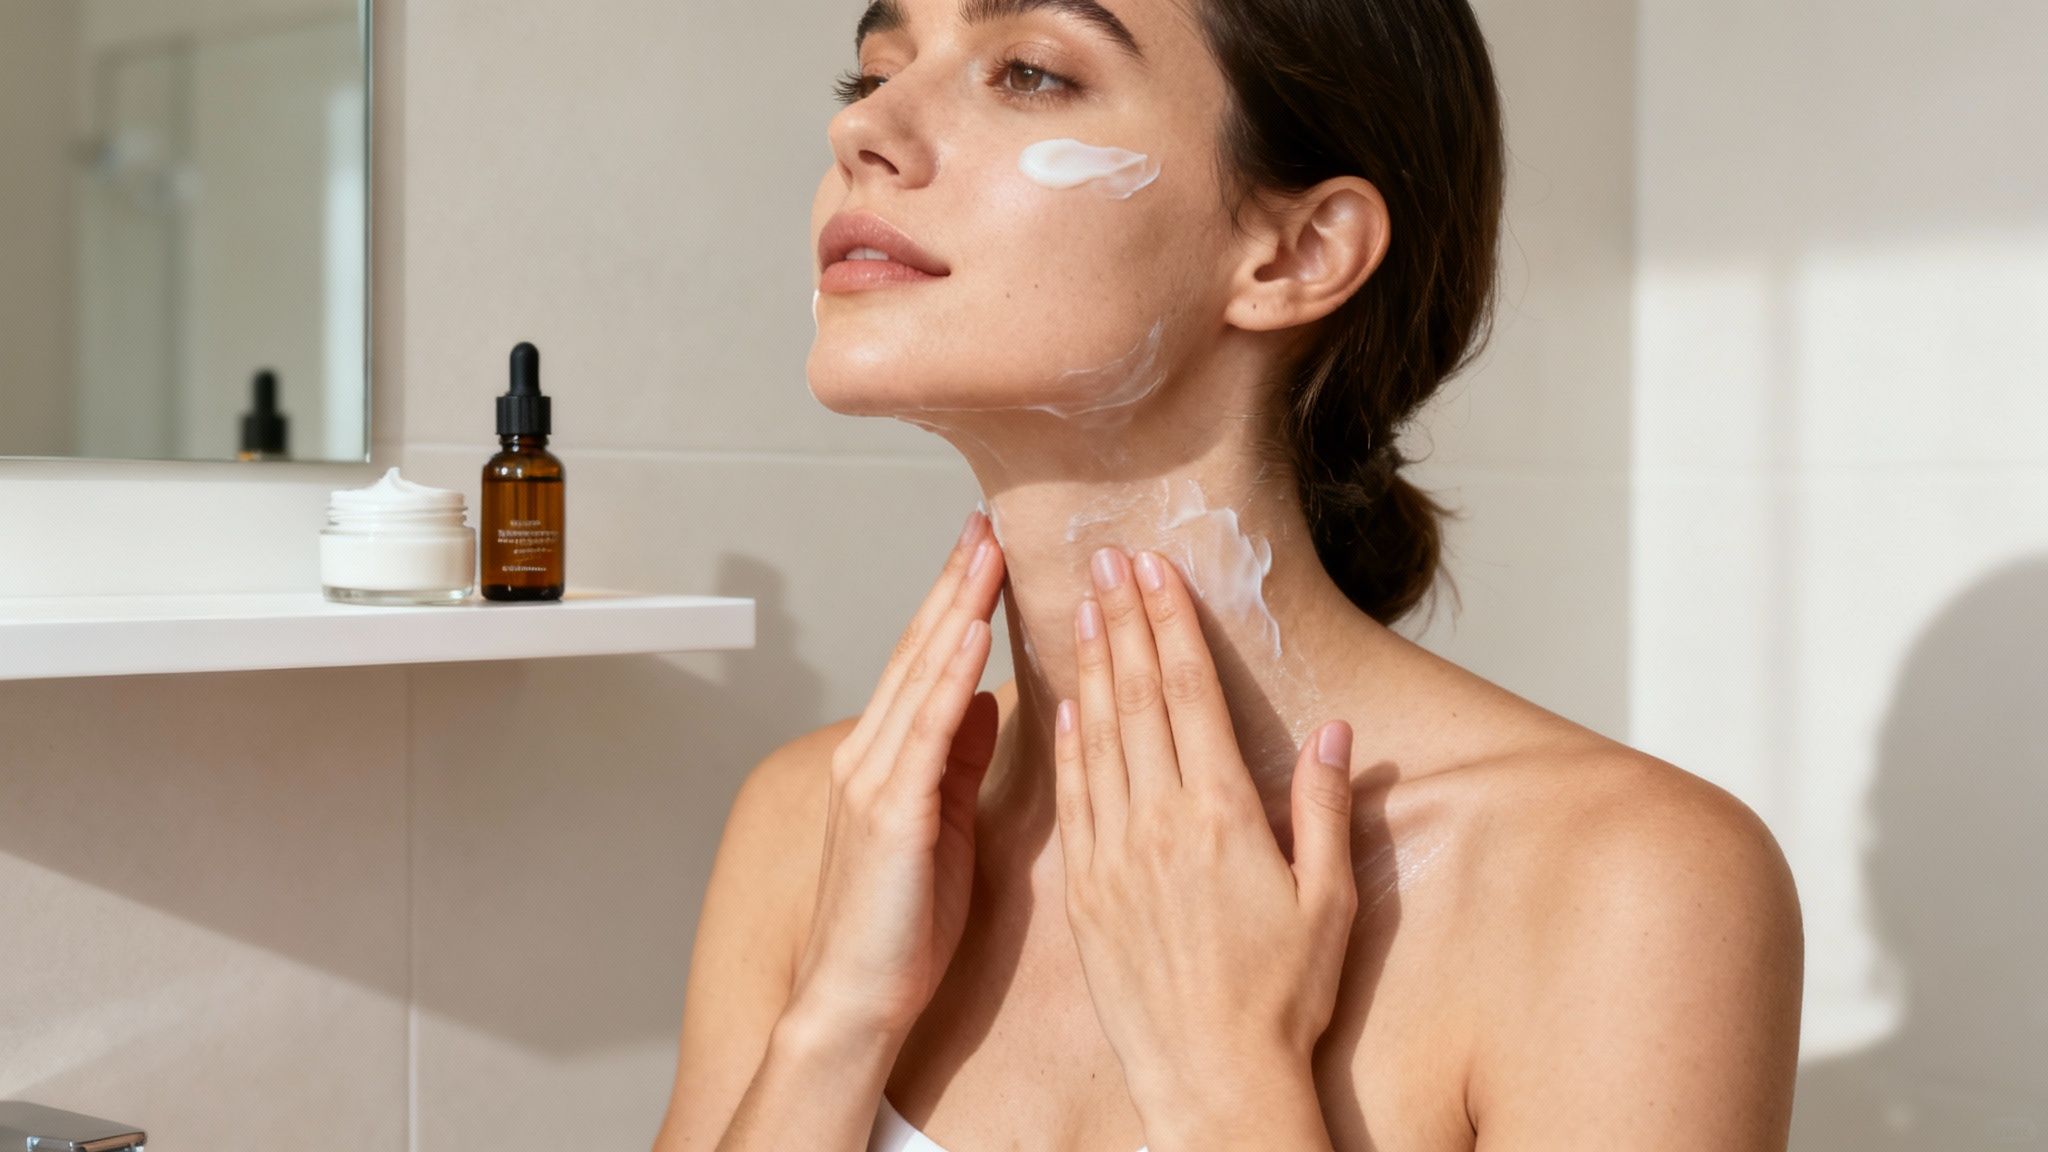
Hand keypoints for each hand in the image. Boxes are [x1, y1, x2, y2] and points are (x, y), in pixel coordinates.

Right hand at [787, 511, 1007, 1043]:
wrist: (855, 1002)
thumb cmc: (901, 931)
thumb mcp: (945, 825)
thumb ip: (959, 759)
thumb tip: (986, 698)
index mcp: (884, 763)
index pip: (921, 665)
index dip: (952, 604)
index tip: (984, 552)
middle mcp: (869, 759)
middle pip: (915, 652)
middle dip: (953, 584)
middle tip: (986, 525)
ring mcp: (873, 781)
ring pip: (917, 675)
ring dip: (954, 608)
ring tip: (986, 554)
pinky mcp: (891, 812)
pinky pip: (926, 729)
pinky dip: (948, 674)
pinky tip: (972, 631)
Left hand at [1053, 546, 1358, 1117]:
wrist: (1212, 1079)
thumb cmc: (1284, 997)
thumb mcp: (1329, 900)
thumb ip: (1325, 808)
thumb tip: (1335, 732)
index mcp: (1222, 815)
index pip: (1189, 694)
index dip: (1169, 624)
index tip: (1154, 570)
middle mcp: (1160, 823)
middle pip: (1135, 699)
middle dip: (1121, 621)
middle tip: (1106, 558)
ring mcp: (1113, 856)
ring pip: (1095, 738)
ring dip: (1087, 667)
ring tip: (1080, 607)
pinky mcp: (1084, 891)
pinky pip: (1070, 799)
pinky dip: (1065, 744)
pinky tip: (1061, 707)